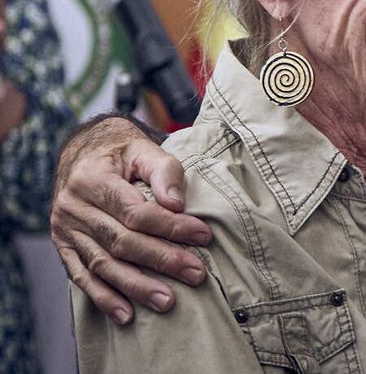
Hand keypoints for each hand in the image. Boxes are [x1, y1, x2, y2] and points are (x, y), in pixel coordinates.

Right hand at [50, 115, 211, 323]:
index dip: (170, 226)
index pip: (134, 211)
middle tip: (195, 274)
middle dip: (161, 260)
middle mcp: (72, 207)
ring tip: (167, 301)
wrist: (84, 153)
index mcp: (91, 179)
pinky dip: (104, 298)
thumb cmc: (122, 152)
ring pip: (102, 264)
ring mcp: (64, 230)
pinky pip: (81, 277)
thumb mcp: (143, 149)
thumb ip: (163, 171)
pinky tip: (126, 314)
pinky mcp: (63, 247)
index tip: (203, 236)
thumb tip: (176, 204)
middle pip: (120, 241)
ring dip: (135, 286)